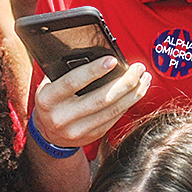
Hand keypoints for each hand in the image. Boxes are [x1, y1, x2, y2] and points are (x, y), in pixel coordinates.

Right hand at [31, 56, 151, 150]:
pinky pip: (114, 118)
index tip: (113, 60)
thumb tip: (99, 55)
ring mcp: (77, 130)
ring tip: (144, 78)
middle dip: (124, 82)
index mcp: (48, 99)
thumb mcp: (51, 84)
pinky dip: (128, 103)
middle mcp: (61, 117)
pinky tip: (137, 92)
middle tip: (138, 68)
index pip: (72, 82)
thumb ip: (68, 71)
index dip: (94, 71)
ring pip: (112, 110)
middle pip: (100, 99)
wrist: (48, 134)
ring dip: (132, 93)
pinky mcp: (92, 137)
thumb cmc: (52, 100)